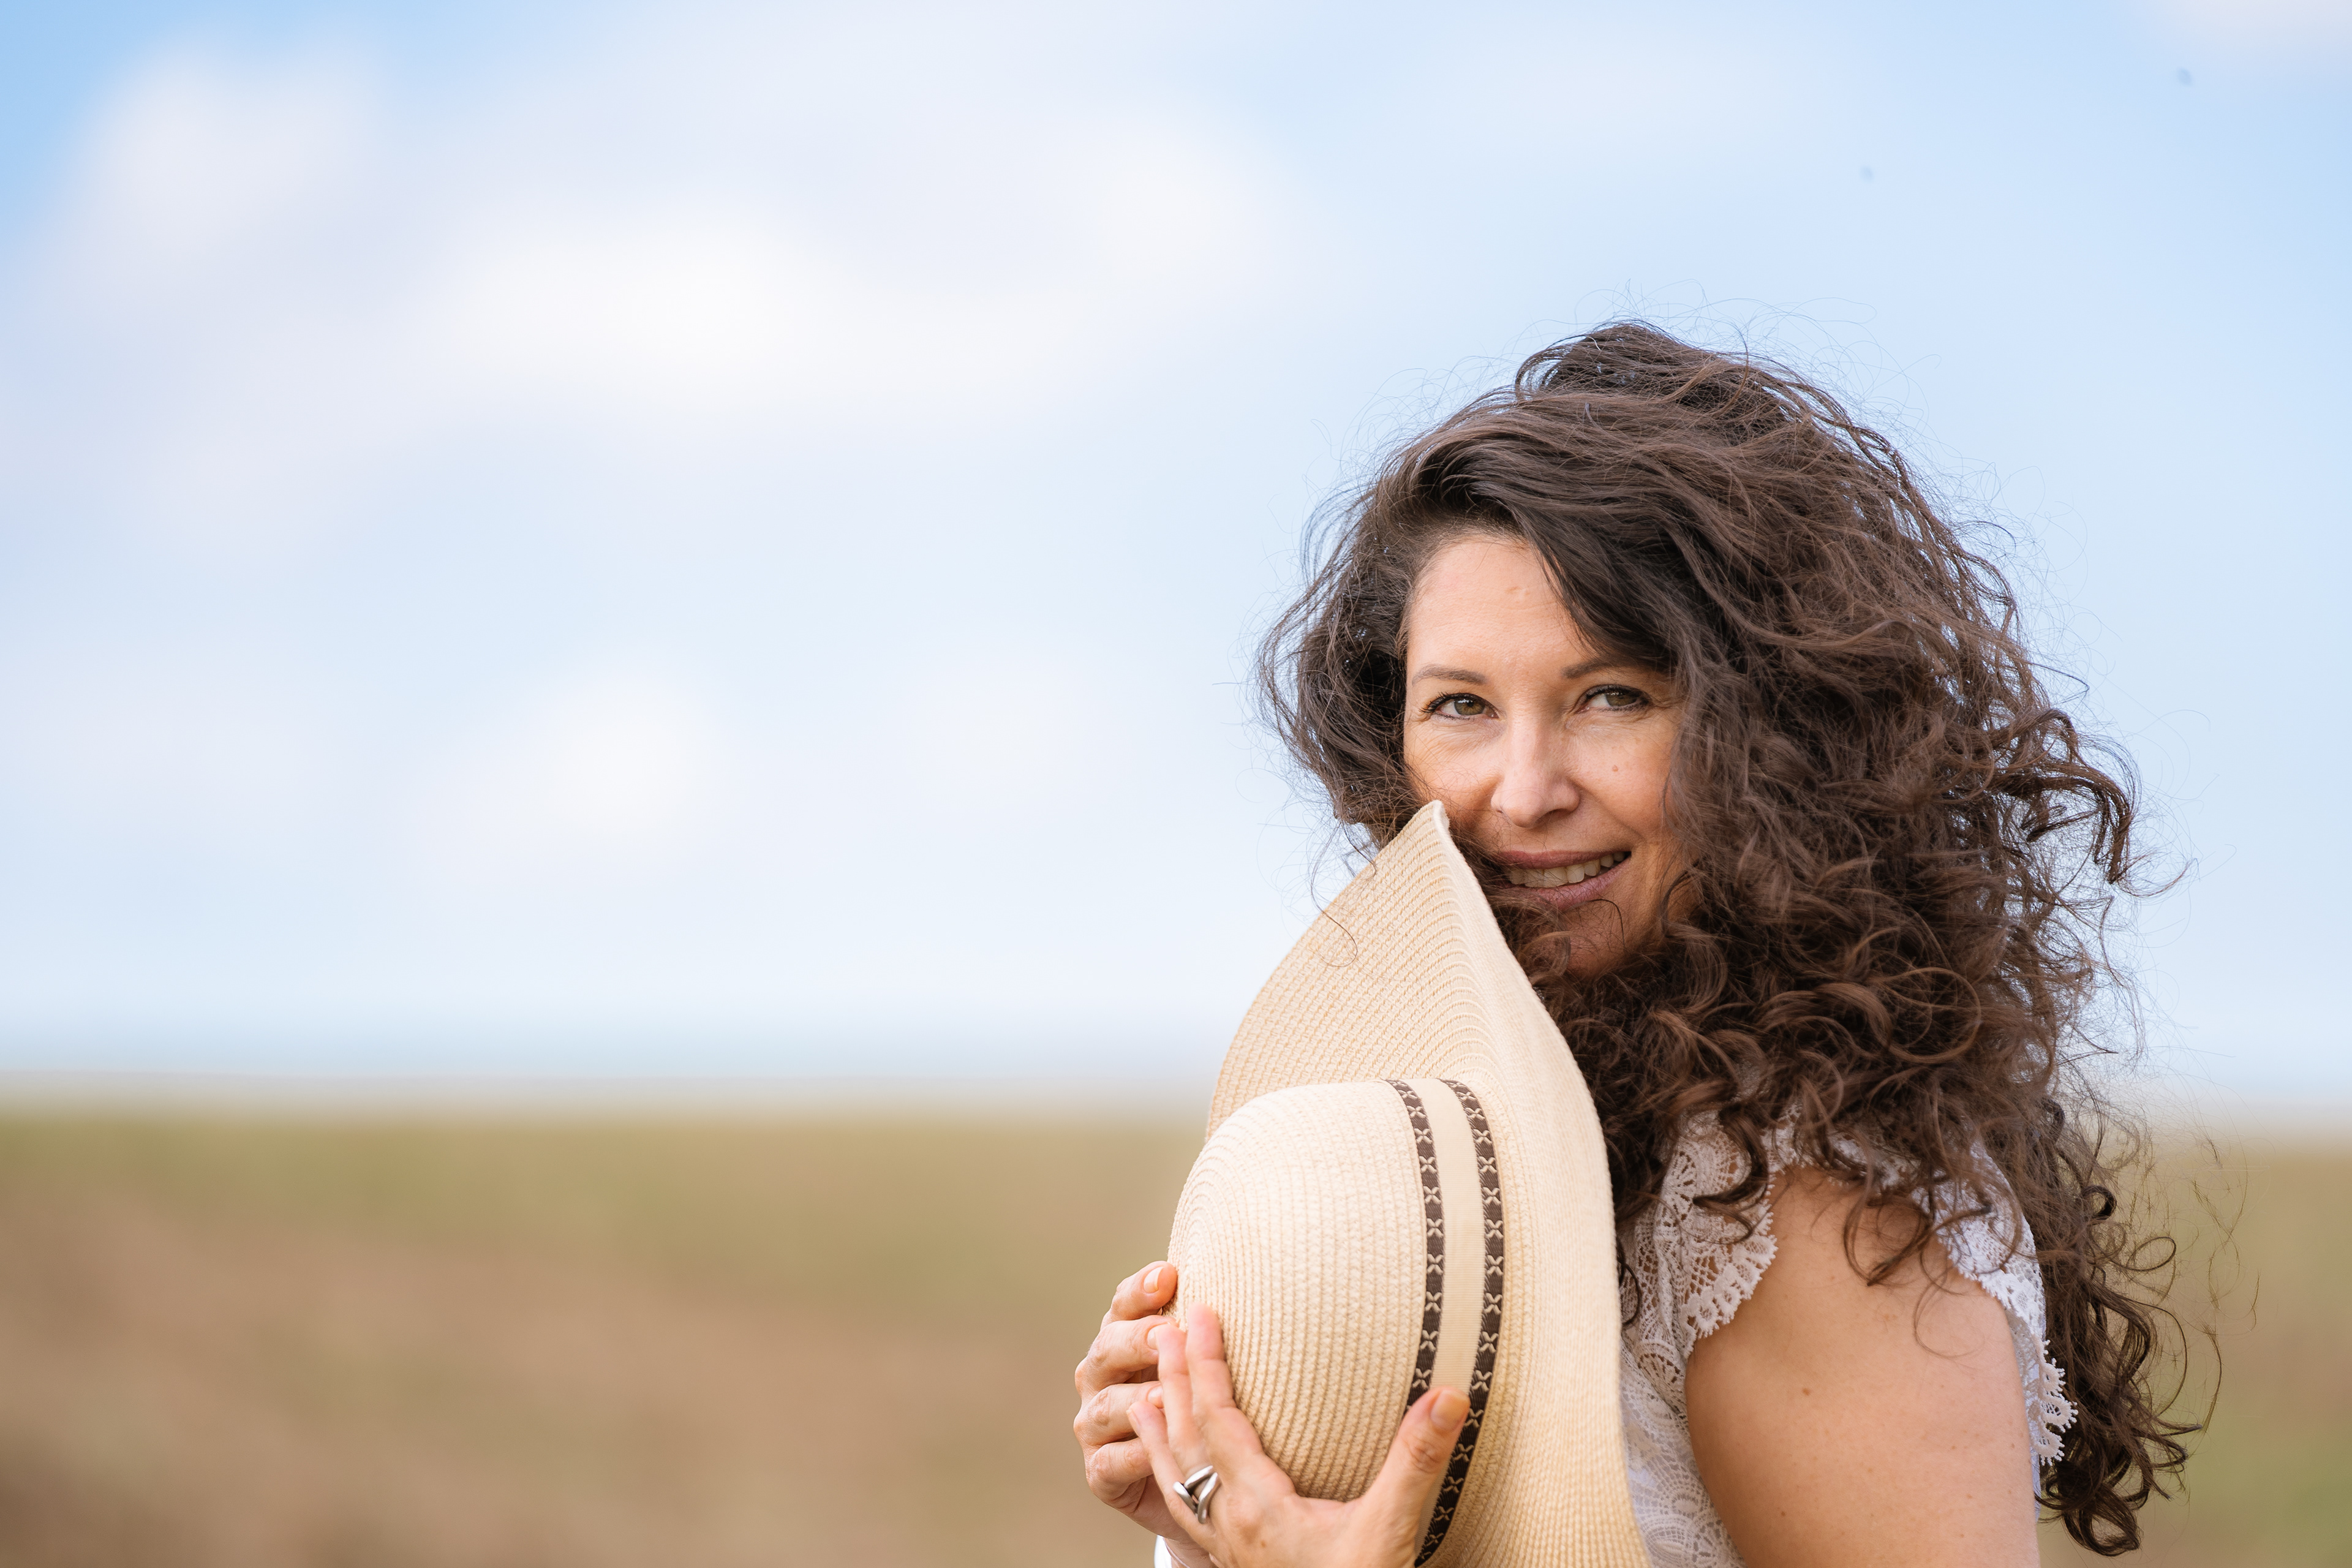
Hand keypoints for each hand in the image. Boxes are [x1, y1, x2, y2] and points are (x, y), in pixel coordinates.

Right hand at [1074, 1260, 1185, 1540]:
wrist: (1197, 1486)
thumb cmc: (1207, 1411)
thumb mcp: (1208, 1368)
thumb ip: (1210, 1332)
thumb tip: (1254, 1285)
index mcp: (1123, 1340)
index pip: (1123, 1305)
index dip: (1141, 1289)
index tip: (1170, 1275)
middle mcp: (1101, 1378)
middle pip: (1107, 1348)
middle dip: (1135, 1339)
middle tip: (1166, 1332)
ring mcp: (1095, 1425)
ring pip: (1105, 1406)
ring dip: (1135, 1398)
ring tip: (1163, 1393)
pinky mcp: (1101, 1473)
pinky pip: (1110, 1461)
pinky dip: (1132, 1455)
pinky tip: (1154, 1451)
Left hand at [1132, 1305, 1468, 1567]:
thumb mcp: (1392, 1528)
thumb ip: (1416, 1460)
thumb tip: (1450, 1395)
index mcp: (1257, 1503)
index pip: (1217, 1417)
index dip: (1207, 1362)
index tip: (1201, 1313)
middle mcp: (1229, 1522)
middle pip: (1184, 1438)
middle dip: (1174, 1379)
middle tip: (1163, 1329)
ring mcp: (1225, 1546)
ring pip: (1176, 1476)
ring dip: (1158, 1429)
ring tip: (1143, 1393)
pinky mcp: (1232, 1562)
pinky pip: (1185, 1509)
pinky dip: (1171, 1476)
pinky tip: (1175, 1471)